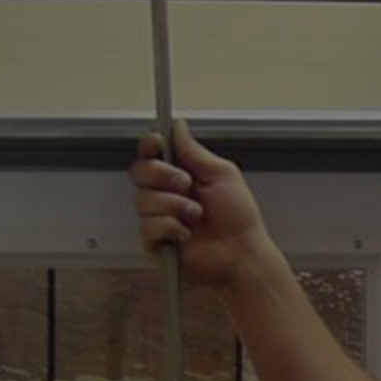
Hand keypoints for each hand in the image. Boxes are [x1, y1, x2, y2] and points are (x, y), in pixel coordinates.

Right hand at [132, 120, 278, 291]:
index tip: (158, 144)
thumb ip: (194, 151)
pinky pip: (147, 226)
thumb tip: (177, 126)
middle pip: (139, 171)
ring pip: (143, 200)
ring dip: (174, 206)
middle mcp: (165, 193)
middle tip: (186, 184)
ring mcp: (158, 217)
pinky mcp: (154, 241)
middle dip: (162, 175)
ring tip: (195, 216)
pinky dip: (170, 228)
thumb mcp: (221, 174)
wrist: (241, 254)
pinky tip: (185, 234)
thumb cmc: (238, 218)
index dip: (150, 145)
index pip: (151, 152)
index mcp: (180, 173)